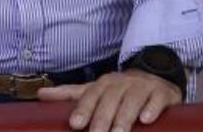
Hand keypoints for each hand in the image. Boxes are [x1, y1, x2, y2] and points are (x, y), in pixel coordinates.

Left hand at [37, 69, 182, 131]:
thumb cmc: (119, 91)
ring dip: (124, 117)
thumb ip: (69, 94)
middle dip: (102, 117)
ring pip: (133, 100)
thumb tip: (40, 94)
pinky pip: (157, 99)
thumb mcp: (95, 90)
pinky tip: (146, 120)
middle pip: (111, 99)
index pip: (91, 95)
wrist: (153, 78)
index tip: (75, 124)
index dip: (83, 109)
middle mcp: (122, 83)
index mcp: (104, 83)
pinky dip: (151, 109)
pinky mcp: (162, 93)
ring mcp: (143, 87)